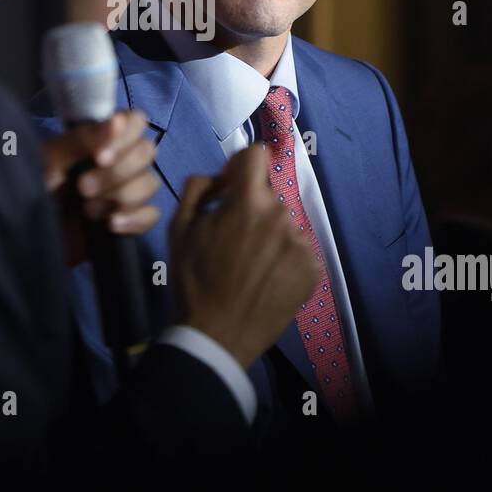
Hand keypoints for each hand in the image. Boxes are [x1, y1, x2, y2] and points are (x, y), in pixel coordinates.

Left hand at [43, 109, 160, 264]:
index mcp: (98, 139)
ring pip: (150, 183)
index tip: (100, 157)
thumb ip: (83, 140)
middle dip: (117, 172)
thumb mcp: (49, 161)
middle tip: (82, 189)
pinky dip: (134, 219)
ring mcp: (123, 191)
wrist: (20, 238)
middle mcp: (116, 161)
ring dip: (121, 196)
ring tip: (87, 211)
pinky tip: (110, 226)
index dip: (126, 137)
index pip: (135, 122)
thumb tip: (119, 120)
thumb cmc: (28, 189)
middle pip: (147, 153)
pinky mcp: (127, 221)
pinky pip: (150, 216)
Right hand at [169, 144, 321, 368]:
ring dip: (268, 233)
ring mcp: (301, 244)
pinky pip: (297, 249)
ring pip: (283, 223)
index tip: (230, 187)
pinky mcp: (312, 269)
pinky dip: (282, 258)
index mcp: (249, 202)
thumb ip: (198, 188)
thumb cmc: (193, 280)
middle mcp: (282, 216)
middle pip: (268, 194)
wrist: (217, 336)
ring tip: (249, 264)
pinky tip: (265, 279)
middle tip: (232, 237)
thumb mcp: (179, 228)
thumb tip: (219, 177)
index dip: (240, 166)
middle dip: (251, 206)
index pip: (256, 155)